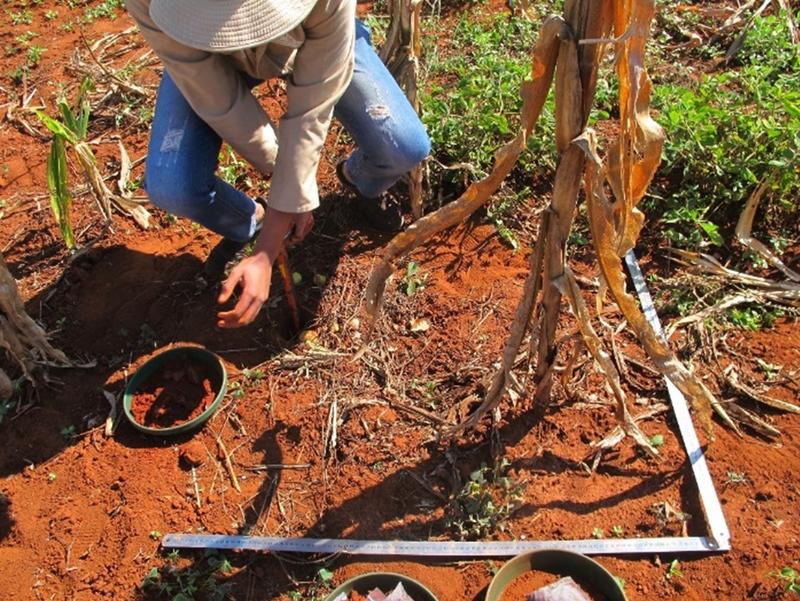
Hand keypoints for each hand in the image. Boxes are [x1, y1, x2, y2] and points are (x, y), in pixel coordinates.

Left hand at [216, 206, 312, 327]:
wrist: (265, 260)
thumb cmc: (249, 265)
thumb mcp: (235, 272)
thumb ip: (227, 286)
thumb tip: (219, 302)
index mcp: (251, 292)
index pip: (238, 312)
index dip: (227, 316)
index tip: (218, 314)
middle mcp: (259, 299)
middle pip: (245, 320)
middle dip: (231, 324)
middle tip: (220, 323)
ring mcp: (262, 300)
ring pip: (250, 319)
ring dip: (238, 323)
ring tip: (226, 323)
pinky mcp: (263, 300)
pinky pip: (254, 314)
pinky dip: (244, 319)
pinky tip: (236, 317)